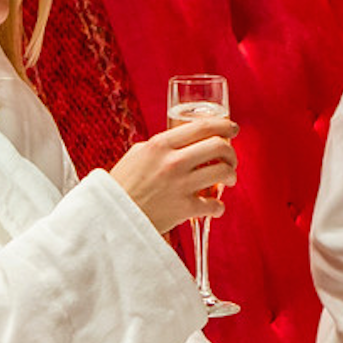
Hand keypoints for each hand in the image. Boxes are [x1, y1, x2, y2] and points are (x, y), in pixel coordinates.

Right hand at [111, 117, 238, 233]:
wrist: (109, 216)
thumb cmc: (122, 186)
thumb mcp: (137, 155)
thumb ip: (160, 147)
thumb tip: (180, 141)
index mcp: (161, 144)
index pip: (203, 126)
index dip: (225, 125)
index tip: (233, 129)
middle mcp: (173, 161)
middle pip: (219, 146)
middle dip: (231, 152)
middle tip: (231, 159)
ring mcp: (179, 185)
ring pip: (223, 173)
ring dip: (231, 176)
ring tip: (228, 180)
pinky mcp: (183, 209)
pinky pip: (214, 205)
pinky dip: (218, 207)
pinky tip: (215, 207)